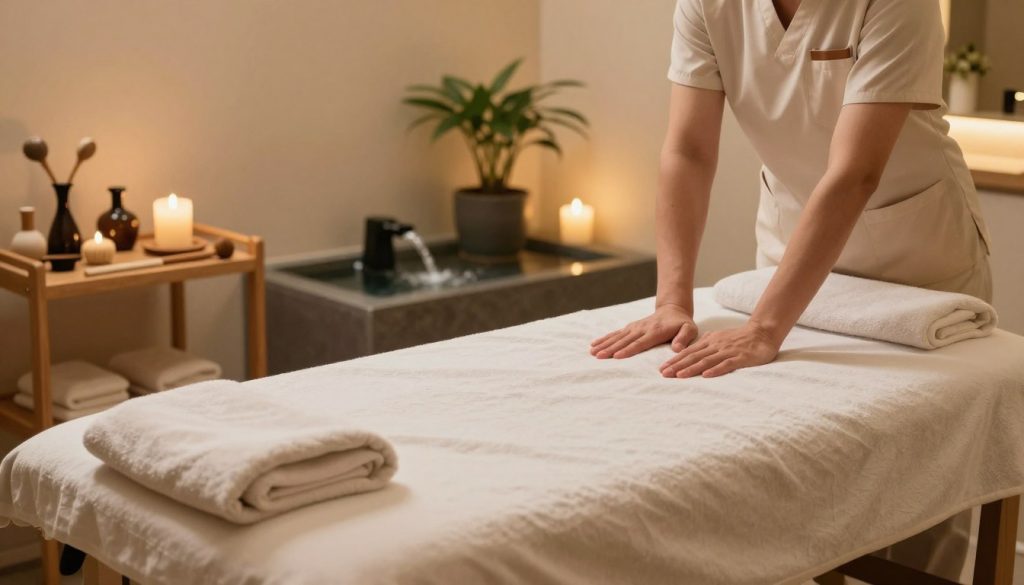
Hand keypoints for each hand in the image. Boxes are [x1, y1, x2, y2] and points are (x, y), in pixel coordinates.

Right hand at [590, 304, 697, 358]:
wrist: (673, 309)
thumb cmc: (682, 324)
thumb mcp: (690, 330)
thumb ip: (684, 338)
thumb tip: (677, 348)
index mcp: (656, 332)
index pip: (640, 342)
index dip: (628, 349)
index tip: (617, 356)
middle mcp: (642, 329)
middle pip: (625, 340)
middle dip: (611, 348)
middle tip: (599, 356)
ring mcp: (634, 327)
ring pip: (617, 336)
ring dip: (604, 344)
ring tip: (593, 352)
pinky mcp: (630, 327)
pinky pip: (615, 334)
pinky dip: (604, 339)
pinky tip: (594, 344)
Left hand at [659, 322, 779, 377]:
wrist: (762, 331)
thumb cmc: (740, 337)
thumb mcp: (719, 337)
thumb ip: (706, 342)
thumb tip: (693, 349)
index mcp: (709, 341)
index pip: (688, 352)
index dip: (675, 361)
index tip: (662, 369)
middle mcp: (715, 346)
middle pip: (693, 357)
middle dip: (677, 366)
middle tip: (664, 374)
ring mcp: (727, 351)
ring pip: (706, 361)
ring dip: (692, 368)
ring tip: (679, 376)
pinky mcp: (740, 358)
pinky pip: (726, 364)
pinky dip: (715, 370)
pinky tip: (706, 376)